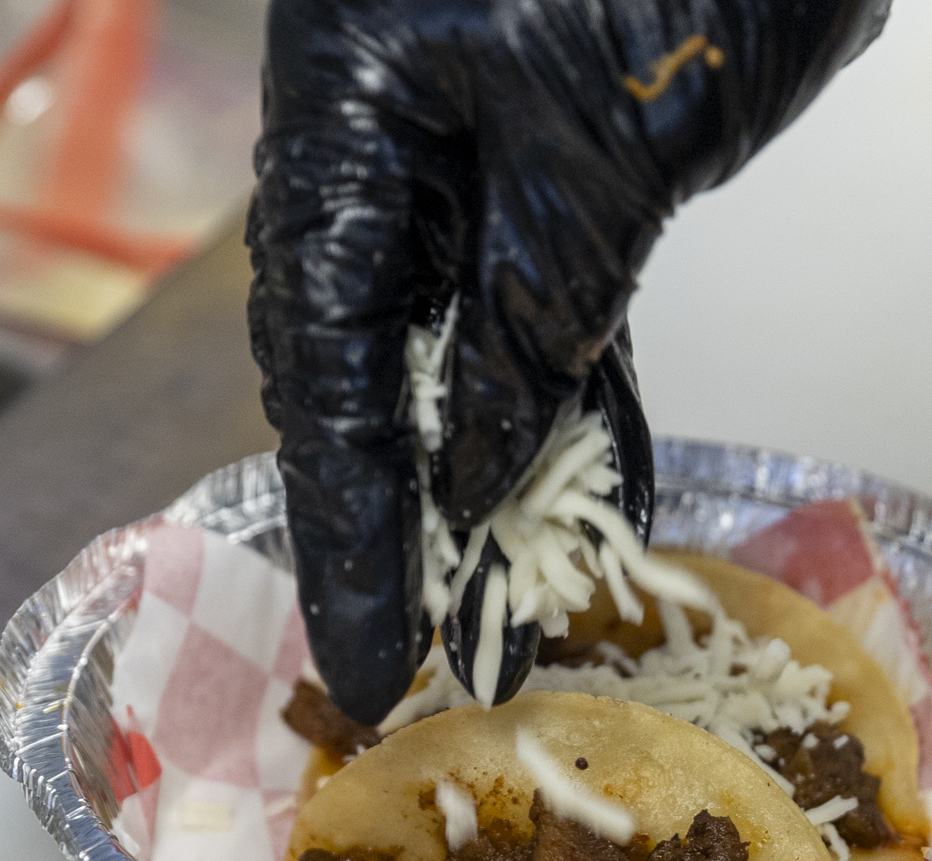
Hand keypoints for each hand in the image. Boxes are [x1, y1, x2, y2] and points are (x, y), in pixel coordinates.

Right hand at [248, 0, 885, 720]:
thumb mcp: (602, 146)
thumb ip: (536, 313)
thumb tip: (477, 471)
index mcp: (351, 126)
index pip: (330, 371)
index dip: (344, 530)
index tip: (363, 658)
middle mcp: (392, 146)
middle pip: (369, 372)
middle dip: (391, 524)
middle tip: (408, 664)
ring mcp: (479, 150)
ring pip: (459, 349)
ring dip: (482, 480)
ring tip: (489, 619)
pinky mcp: (571, 151)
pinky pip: (550, 306)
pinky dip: (569, 399)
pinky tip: (577, 497)